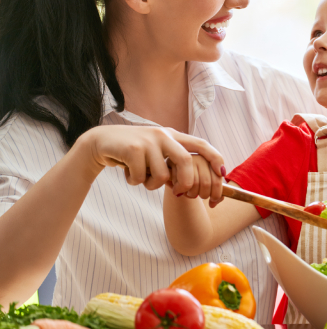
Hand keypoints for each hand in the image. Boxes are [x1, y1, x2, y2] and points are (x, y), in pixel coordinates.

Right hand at [81, 125, 224, 205]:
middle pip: (185, 162)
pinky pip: (141, 178)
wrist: (100, 143)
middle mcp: (163, 135)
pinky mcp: (132, 149)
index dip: (214, 157)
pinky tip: (126, 171)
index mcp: (171, 135)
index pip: (200, 144)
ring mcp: (147, 141)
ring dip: (150, 185)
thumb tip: (194, 183)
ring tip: (139, 177)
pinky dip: (135, 181)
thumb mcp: (155, 152)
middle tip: (179, 193)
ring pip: (161, 176)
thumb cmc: (132, 153)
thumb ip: (172, 161)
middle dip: (185, 181)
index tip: (223, 172)